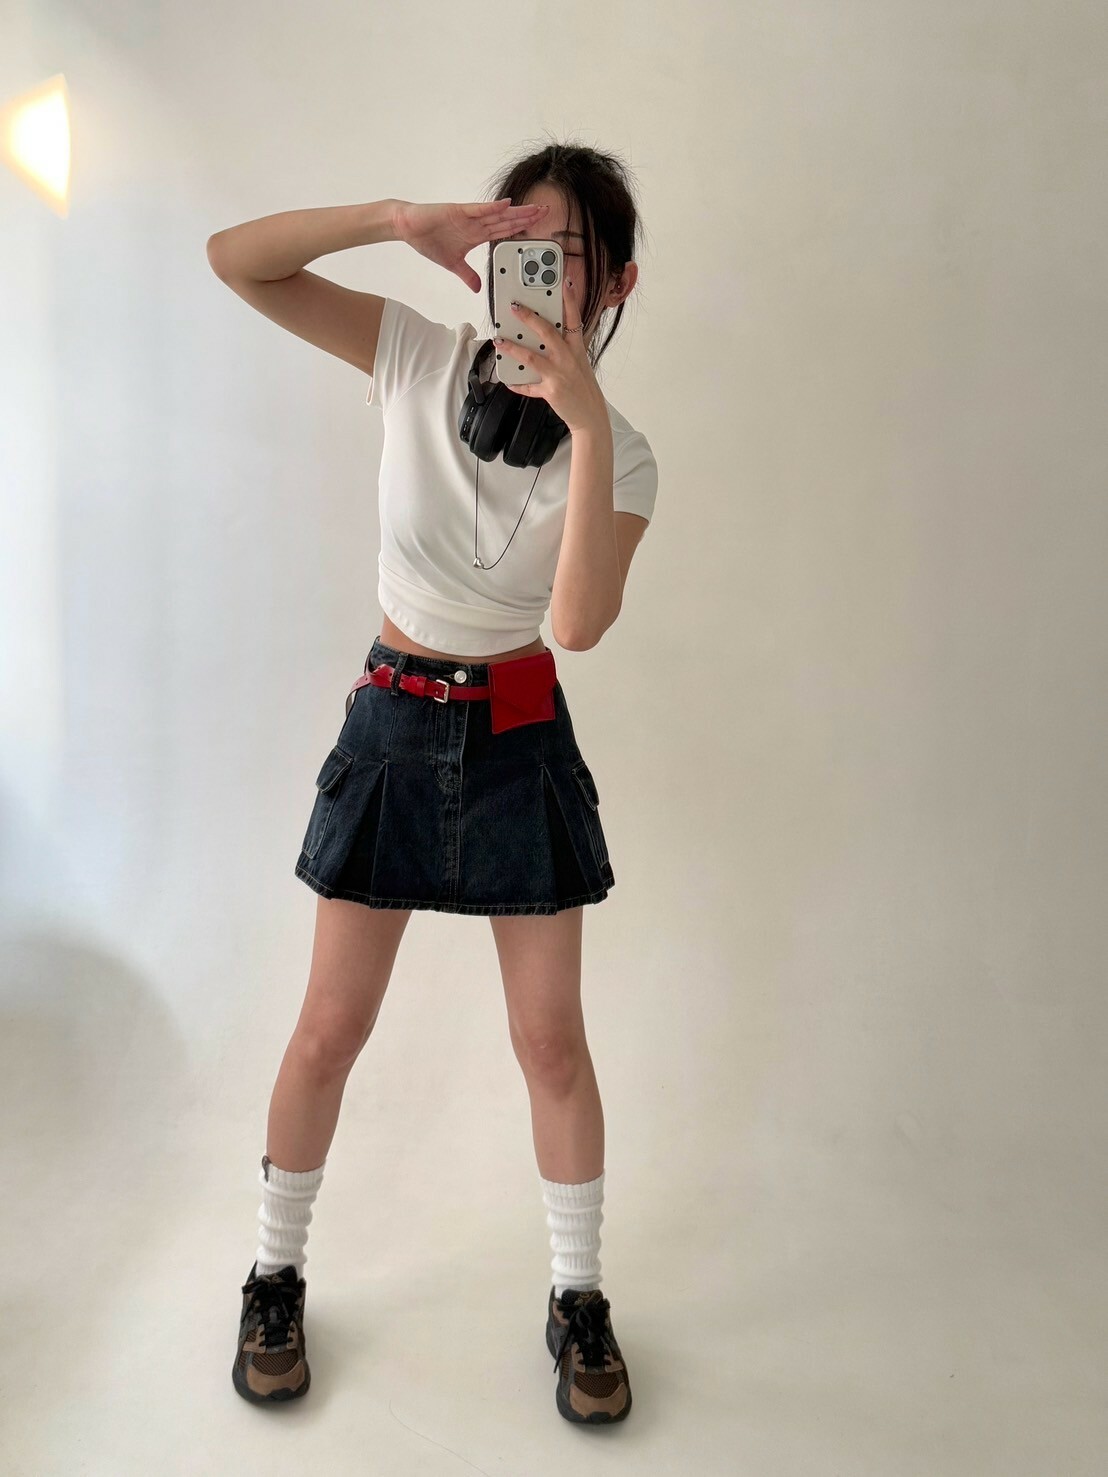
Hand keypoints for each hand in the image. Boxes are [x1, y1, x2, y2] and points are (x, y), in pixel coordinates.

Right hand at [393, 198, 547, 291]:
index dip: (522, 228)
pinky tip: (507, 205)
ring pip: (498, 214)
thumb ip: (467, 275)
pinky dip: (492, 208)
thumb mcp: (452, 265)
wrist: (408, 227)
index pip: (505, 231)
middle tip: (547, 213)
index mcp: (478, 235)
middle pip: (507, 220)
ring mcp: (469, 217)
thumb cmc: (428, 240)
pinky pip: (479, 209)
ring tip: (535, 208)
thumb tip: (477, 289)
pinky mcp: (458, 211)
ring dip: (517, 211)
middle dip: (527, 217)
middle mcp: (477, 224)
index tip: (538, 227)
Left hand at [492, 285, 606, 434]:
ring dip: (512, 347)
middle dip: (529, 317)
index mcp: (576, 349)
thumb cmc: (583, 388)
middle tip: (515, 307)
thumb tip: (543, 339)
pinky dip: (516, 384)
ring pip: (531, 357)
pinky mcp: (550, 391)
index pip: (574, 319)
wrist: (590, 416)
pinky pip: (528, 387)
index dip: (570, 300)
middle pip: (547, 332)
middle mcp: (568, 359)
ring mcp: (558, 375)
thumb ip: (564, 349)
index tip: (564, 282)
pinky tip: (508, 380)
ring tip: (499, 340)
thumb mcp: (579, 363)